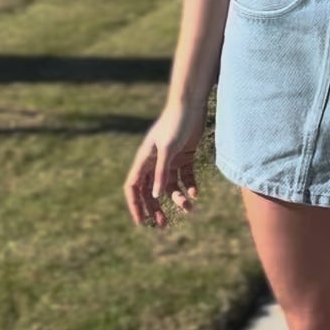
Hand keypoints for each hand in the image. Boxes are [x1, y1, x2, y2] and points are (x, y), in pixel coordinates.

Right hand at [124, 97, 209, 228]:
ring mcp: (170, 159)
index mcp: (145, 159)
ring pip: (170, 186)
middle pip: (152, 191)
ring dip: (177, 199)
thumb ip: (162, 172)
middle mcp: (155, 161)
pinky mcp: (185, 155)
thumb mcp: (168, 149)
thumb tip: (156, 196)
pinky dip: (189, 186)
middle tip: (164, 225)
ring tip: (189, 209)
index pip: (134, 187)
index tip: (141, 222)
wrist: (191, 104)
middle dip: (156, 208)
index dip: (135, 205)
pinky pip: (185, 176)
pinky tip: (196, 193)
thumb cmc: (176, 124)